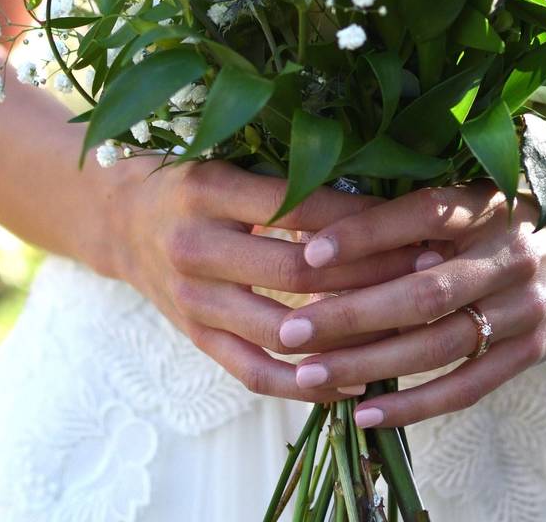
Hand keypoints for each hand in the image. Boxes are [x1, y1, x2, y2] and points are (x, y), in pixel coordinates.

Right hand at [111, 158, 424, 401]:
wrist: (117, 219)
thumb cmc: (190, 180)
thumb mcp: (228, 159)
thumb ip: (287, 173)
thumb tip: (383, 183)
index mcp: (207, 190)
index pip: (300, 207)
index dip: (363, 219)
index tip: (419, 221)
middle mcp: (194, 247)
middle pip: (297, 271)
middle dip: (372, 273)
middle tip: (428, 270)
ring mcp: (191, 301)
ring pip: (283, 331)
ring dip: (350, 335)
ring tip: (407, 328)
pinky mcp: (195, 338)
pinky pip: (254, 373)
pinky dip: (307, 386)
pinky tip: (355, 384)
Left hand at [277, 182, 545, 425]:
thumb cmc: (522, 208)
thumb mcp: (484, 186)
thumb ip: (421, 204)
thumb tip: (325, 218)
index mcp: (492, 204)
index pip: (424, 214)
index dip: (366, 234)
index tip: (308, 252)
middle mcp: (510, 256)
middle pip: (423, 291)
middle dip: (350, 314)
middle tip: (290, 329)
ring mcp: (525, 308)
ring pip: (438, 345)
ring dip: (370, 363)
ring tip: (308, 375)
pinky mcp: (532, 350)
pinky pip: (467, 386)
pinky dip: (415, 404)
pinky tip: (364, 412)